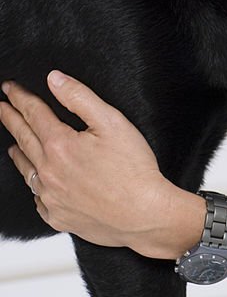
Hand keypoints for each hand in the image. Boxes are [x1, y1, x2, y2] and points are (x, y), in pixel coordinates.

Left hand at [0, 71, 191, 255]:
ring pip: (27, 171)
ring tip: (13, 145)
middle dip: (11, 120)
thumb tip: (54, 80)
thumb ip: (80, 97)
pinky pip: (38, 198)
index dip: (20, 98)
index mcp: (60, 145)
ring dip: (19, 153)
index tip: (9, 89)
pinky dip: (35, 185)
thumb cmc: (133, 170)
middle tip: (2, 108)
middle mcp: (49, 172)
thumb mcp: (112, 122)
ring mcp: (51, 198)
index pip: (34, 114)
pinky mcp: (58, 217)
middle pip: (24, 139)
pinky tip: (39, 182)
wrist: (143, 215)